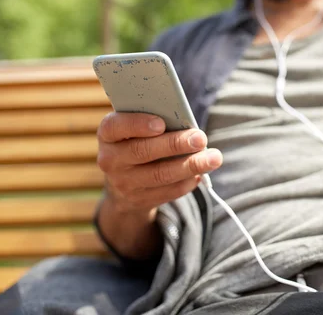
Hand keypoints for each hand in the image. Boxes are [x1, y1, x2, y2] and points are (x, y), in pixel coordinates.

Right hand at [96, 112, 222, 214]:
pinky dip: (188, 181)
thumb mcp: (137, 129)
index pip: (115, 127)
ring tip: (214, 158)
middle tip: (201, 138)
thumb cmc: (139, 141)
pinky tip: (201, 173)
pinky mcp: (140, 200)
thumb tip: (187, 123)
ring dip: (191, 165)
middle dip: (175, 144)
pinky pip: (168, 191)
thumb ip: (155, 121)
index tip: (161, 123)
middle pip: (143, 151)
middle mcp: (111, 159)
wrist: (124, 182)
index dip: (137, 124)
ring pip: (160, 175)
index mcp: (108, 134)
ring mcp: (124, 183)